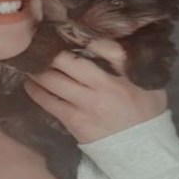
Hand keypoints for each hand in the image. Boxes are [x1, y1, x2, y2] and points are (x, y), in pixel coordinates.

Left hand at [22, 38, 166, 144]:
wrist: (143, 149)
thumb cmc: (145, 109)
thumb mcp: (148, 81)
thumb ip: (129, 60)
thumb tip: (102, 38)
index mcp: (127, 74)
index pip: (103, 46)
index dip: (82, 36)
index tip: (68, 30)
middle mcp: (105, 87)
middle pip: (68, 62)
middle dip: (51, 49)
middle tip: (39, 41)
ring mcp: (87, 105)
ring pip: (53, 80)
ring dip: (37, 69)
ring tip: (29, 60)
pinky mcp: (75, 121)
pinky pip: (49, 102)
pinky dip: (36, 90)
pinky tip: (30, 82)